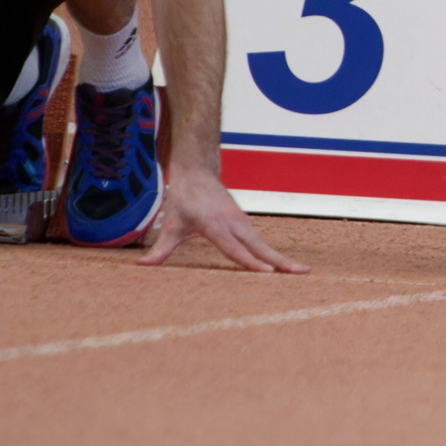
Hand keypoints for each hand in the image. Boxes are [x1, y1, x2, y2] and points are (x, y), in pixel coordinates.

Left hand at [138, 161, 310, 272]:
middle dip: (281, 261)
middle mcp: (234, 223)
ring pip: (264, 244)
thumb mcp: (171, 223)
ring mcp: (242, 222)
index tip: (269, 273)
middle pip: (261, 247)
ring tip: (299, 271)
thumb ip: (161, 248)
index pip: (236, 248)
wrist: (198, 172)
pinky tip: (280, 264)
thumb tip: (142, 266)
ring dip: (281, 258)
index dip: (251, 262)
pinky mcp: (244, 223)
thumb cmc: (184, 198)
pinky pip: (259, 241)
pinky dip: (271, 253)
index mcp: (217, 225)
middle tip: (302, 272)